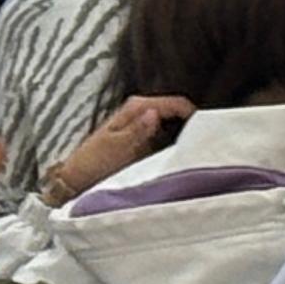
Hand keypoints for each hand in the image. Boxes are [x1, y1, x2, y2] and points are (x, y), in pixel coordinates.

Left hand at [50, 95, 196, 199]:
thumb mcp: (115, 147)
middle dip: (192, 125)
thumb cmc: (92, 163)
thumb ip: (136, 130)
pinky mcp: (144, 143)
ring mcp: (143, 128)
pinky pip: (167, 139)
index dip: (192, 113)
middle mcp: (141, 114)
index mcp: (135, 108)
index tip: (206, 130)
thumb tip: (155, 113)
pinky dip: (176, 145)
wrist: (78, 180)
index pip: (173, 103)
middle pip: (177, 112)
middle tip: (206, 144)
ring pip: (174, 126)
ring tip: (198, 153)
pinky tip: (183, 158)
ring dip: (185, 136)